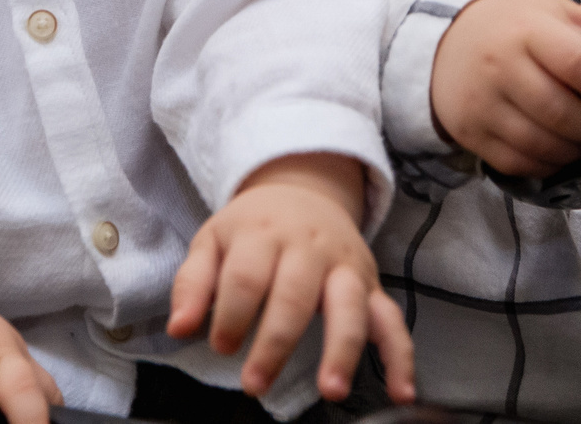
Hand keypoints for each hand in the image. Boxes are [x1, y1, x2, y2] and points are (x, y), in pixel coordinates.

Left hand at [165, 154, 415, 405]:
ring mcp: (345, 267)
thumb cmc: (253, 226)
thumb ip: (193, 283)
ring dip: (342, 350)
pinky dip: (401, 356)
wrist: (304, 189)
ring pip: (349, 307)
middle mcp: (310, 248)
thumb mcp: (213, 240)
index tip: (220, 344)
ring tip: (332, 390)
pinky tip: (401, 391)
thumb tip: (179, 328)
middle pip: (296, 295)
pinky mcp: (370, 285)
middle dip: (276, 342)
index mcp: (264, 234)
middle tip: (256, 382)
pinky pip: (392, 320)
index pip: (247, 277)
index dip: (232, 314)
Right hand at [430, 0, 580, 175]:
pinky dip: (547, 163)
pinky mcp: (472, 133)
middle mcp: (501, 67)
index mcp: (526, 32)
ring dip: (575, 148)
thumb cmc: (507, 28)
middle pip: (563, 113)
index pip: (579, 65)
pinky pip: (521, 162)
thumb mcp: (551, 12)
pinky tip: (555, 149)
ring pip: (544, 144)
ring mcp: (483, 104)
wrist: (442, 46)